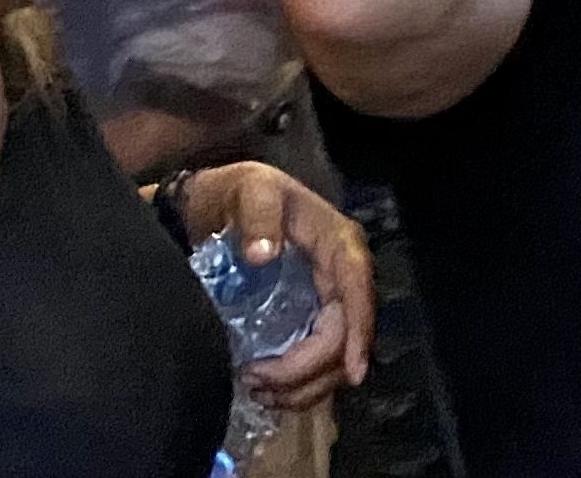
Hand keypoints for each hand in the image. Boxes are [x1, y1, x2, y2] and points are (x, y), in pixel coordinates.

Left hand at [181, 162, 377, 409]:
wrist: (221, 206)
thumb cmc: (241, 195)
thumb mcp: (250, 190)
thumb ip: (257, 215)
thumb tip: (263, 255)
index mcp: (338, 244)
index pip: (358, 290)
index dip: (359, 332)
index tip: (354, 372)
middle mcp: (342, 277)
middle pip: (343, 336)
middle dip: (307, 369)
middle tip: (257, 379)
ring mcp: (328, 303)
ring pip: (334, 360)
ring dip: (301, 386)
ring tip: (257, 388)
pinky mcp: (311, 321)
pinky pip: (317, 364)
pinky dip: (297, 386)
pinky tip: (268, 390)